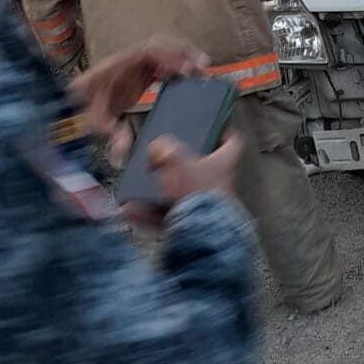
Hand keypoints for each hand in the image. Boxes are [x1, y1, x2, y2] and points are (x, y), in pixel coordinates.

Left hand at [70, 37, 208, 140]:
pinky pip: (162, 62)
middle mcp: (126, 60)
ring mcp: (133, 64)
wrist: (75, 104)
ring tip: (202, 70)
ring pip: (163, 50)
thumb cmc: (87, 110)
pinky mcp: (139, 70)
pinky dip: (178, 66)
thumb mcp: (98, 123)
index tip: (187, 71)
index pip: (148, 52)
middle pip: (159, 45)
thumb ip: (111, 135)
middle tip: (203, 67)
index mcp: (116, 66)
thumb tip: (122, 151)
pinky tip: (189, 77)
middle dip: (183, 53)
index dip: (170, 57)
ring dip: (183, 57)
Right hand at [123, 133, 243, 225]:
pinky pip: (169, 216)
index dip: (223, 132)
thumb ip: (166, 149)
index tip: (215, 128)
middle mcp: (220, 184)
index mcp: (224, 164)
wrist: (200, 234)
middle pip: (204, 168)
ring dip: (161, 191)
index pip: (232, 142)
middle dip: (182, 165)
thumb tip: (159, 148)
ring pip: (182, 194)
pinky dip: (150, 214)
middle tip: (166, 160)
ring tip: (141, 188)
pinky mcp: (194, 223)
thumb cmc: (196, 195)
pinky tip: (132, 211)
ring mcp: (207, 205)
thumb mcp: (177, 161)